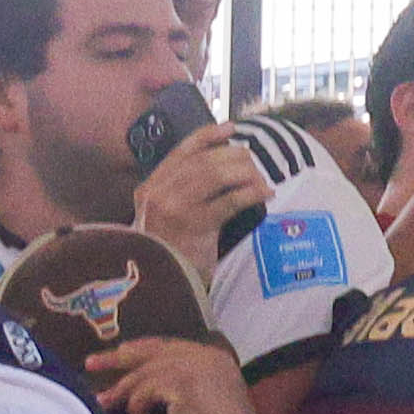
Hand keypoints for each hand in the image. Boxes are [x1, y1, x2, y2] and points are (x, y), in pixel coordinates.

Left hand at [93, 333, 267, 413]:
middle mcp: (207, 356)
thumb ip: (177, 387)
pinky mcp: (183, 382)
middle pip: (153, 349)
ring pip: (145, 372)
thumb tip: (138, 384)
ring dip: (123, 391)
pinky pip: (145, 390)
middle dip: (118, 357)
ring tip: (105, 404)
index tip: (117, 354)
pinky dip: (137, 406)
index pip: (169, 346)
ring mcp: (196, 366)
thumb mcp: (199, 404)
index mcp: (216, 358)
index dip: (141, 350)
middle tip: (91, 363)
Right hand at [134, 123, 274, 262]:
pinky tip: (265, 193)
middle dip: (234, 156)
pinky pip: (230, 200)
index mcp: (149, 187)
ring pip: (216, 175)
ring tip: (259, 179)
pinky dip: (251, 193)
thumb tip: (221, 159)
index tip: (230, 128)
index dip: (208, 135)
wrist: (163, 285)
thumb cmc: (170, 250)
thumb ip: (179, 190)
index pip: (181, 151)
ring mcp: (175, 209)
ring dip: (245, 173)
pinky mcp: (196, 226)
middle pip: (203, 161)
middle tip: (252, 162)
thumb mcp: (164, 214)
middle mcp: (158, 194)